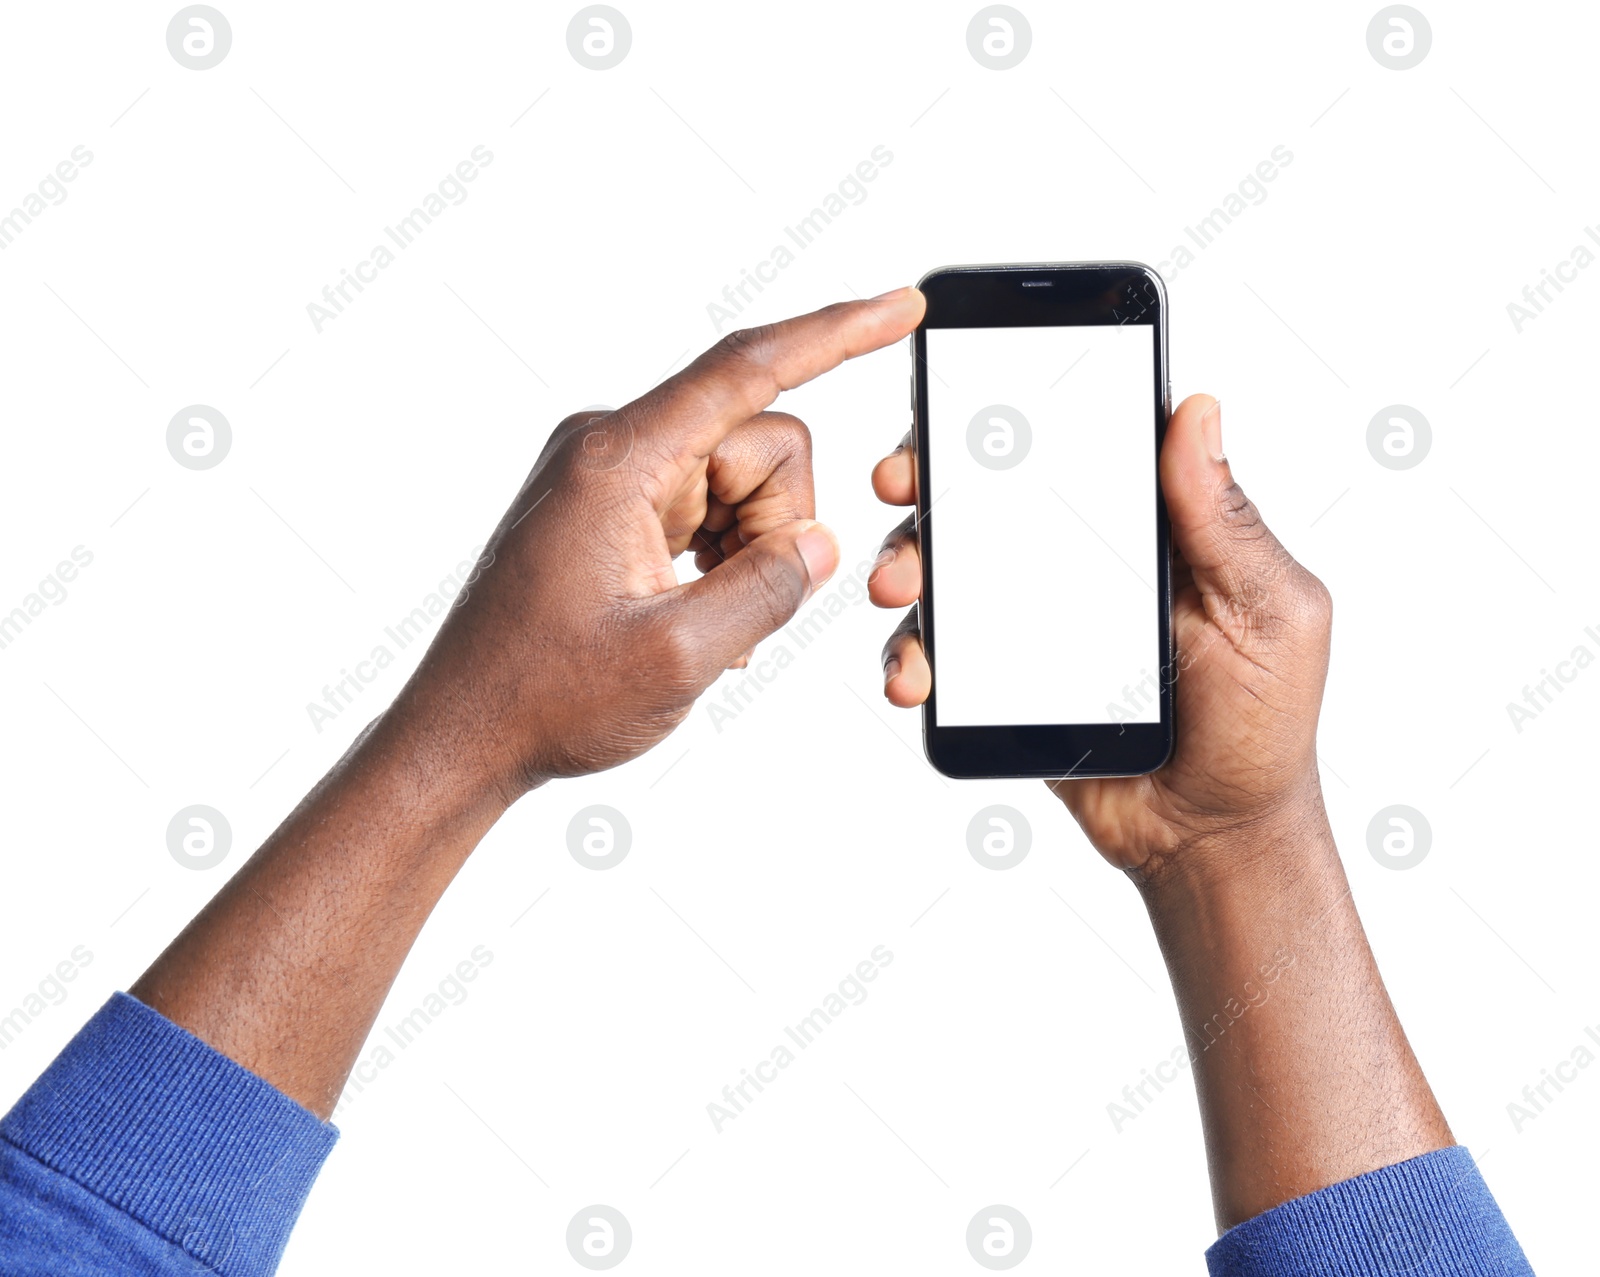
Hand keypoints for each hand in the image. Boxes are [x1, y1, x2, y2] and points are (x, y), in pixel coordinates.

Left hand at [389, 288, 927, 796]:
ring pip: (746, 479)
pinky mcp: (617, 505)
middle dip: (779, 524)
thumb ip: (768, 591)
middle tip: (733, 603)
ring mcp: (614, 476)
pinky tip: (691, 611)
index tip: (899, 308)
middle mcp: (613, 447)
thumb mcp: (676, 657)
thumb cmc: (541, 697)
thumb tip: (822, 546)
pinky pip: (713, 505)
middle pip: (763, 442)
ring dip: (752, 550)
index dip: (836, 335)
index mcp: (619, 460)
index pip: (748, 369)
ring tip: (700, 618)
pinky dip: (726, 559)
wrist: (466, 732)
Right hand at [868, 394, 1333, 878]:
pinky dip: (911, 655)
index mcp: (1148, 526)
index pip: (1072, 443)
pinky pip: (940, 652)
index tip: (965, 401)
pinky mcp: (999, 678)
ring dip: (906, 563)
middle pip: (987, 495)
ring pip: (948, 568)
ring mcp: (1032, 617)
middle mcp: (1081, 558)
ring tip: (898, 589)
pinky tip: (914, 675)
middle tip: (901, 483)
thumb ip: (1227, 522)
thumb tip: (1198, 411)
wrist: (1212, 839)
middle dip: (929, 478)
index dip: (1012, 415)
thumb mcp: (1269, 615)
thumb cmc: (1263, 727)